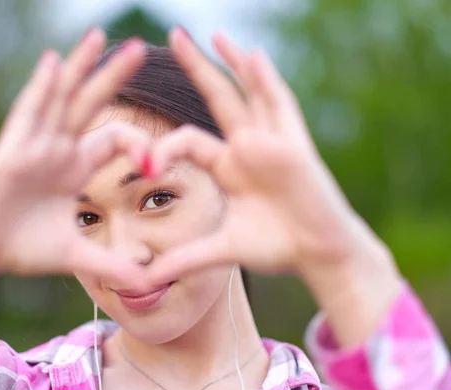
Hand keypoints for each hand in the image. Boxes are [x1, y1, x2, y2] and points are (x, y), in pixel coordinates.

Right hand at [0, 29, 148, 283]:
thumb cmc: (24, 248)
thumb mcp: (77, 255)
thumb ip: (112, 265)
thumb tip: (151, 285)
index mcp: (76, 166)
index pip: (115, 139)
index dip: (138, 145)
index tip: (157, 164)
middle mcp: (58, 148)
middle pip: (91, 104)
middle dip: (114, 77)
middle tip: (139, 48)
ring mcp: (35, 145)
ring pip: (61, 98)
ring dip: (80, 67)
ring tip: (100, 35)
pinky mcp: (11, 151)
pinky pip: (29, 113)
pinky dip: (41, 88)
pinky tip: (53, 62)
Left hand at [147, 28, 385, 282]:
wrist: (318, 255)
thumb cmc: (276, 248)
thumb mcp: (221, 250)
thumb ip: (184, 259)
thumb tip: (143, 282)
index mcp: (227, 165)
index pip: (187, 141)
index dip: (162, 148)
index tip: (143, 163)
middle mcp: (246, 146)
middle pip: (216, 98)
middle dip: (196, 68)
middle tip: (171, 36)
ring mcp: (271, 142)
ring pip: (248, 93)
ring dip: (231, 62)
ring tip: (211, 34)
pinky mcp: (294, 145)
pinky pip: (280, 106)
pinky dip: (267, 82)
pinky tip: (252, 57)